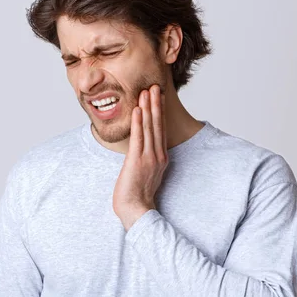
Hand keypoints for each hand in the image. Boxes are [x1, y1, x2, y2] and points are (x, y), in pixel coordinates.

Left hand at [113, 84, 168, 230]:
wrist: (136, 210)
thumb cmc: (137, 195)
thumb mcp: (145, 173)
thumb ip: (146, 159)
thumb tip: (142, 149)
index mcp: (161, 157)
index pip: (160, 130)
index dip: (159, 112)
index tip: (157, 97)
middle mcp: (158, 155)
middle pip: (158, 125)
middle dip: (156, 104)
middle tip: (155, 86)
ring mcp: (149, 157)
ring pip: (150, 128)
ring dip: (149, 108)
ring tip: (147, 91)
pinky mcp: (138, 160)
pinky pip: (139, 138)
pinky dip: (139, 122)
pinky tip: (139, 109)